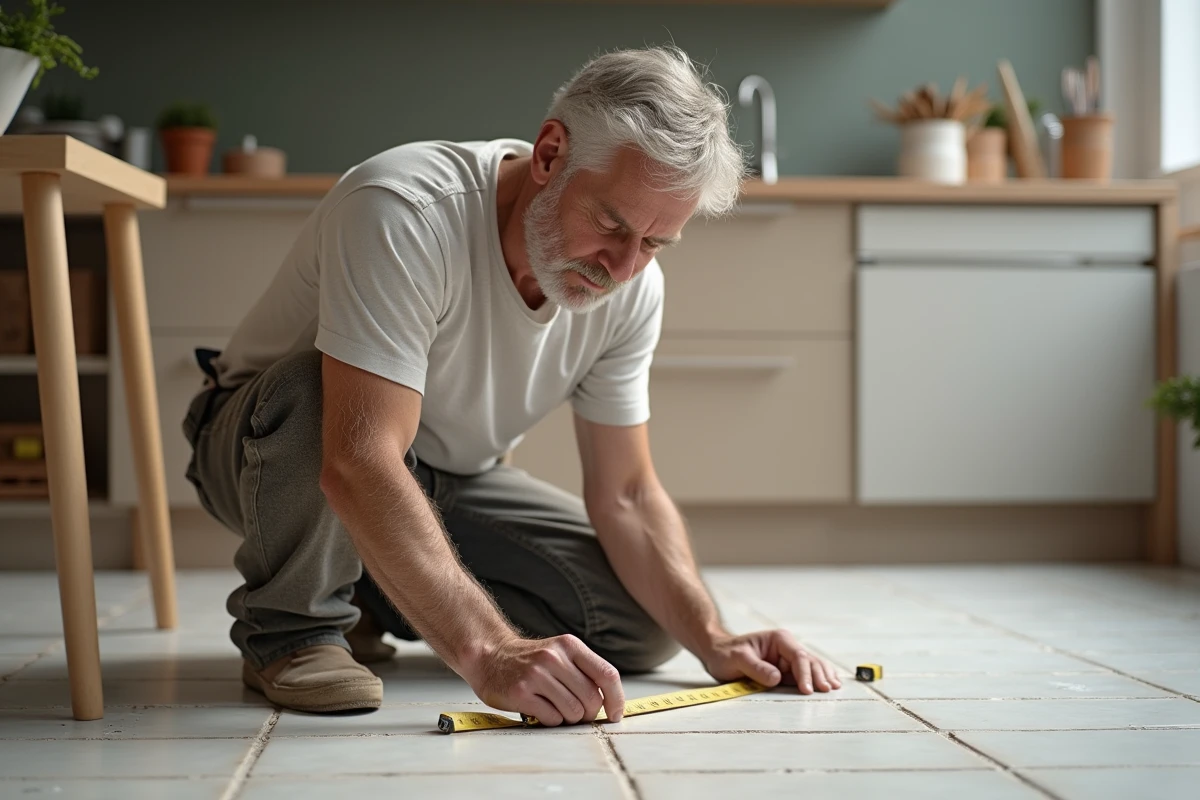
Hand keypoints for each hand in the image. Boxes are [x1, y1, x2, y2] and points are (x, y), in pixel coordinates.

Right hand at [462, 634, 625, 726]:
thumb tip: (611, 703)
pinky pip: (552, 719)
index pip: (607, 674)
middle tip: (576, 712)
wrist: (490, 656)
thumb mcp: (560, 653)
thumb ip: (585, 671)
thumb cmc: (531, 661)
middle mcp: (554, 657)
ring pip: (573, 712)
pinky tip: (540, 710)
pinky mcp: (521, 693)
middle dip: (588, 714)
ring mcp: (536, 674)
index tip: (616, 714)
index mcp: (570, 646)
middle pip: (592, 699)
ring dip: (568, 718)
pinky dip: (551, 720)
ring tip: (554, 707)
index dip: (617, 699)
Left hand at [702, 629, 841, 694]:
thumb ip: (756, 668)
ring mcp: (789, 660)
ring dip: (823, 676)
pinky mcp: (787, 672)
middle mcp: (787, 648)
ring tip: (834, 688)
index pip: (798, 656)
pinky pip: (806, 675)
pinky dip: (818, 679)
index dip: (805, 673)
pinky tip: (830, 685)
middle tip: (827, 690)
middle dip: (819, 675)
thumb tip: (776, 678)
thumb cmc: (726, 654)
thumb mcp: (737, 659)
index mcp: (778, 640)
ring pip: (813, 667)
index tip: (807, 690)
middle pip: (810, 661)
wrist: (718, 654)